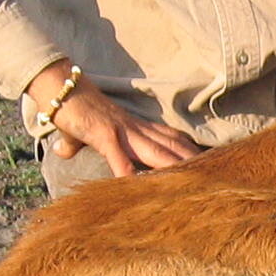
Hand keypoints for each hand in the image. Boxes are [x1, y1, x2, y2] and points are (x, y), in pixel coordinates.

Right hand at [29, 63, 200, 177]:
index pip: (169, 138)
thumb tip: (61, 151)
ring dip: (173, 167)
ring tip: (191, 184)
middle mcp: (135, 129)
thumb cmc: (75, 110)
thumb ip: (77, 143)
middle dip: (193, 161)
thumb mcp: (81, 131)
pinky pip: (119, 157)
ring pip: (154, 151)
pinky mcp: (102, 134)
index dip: (189, 150)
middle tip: (214, 176)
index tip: (209, 161)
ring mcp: (121, 131)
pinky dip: (128, 172)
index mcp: (135, 127)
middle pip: (171, 146)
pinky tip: (135, 187)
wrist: (60, 87)